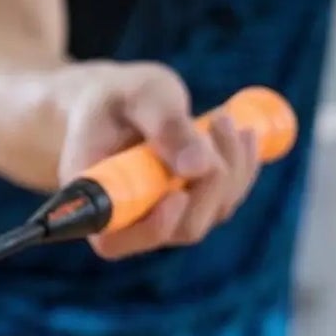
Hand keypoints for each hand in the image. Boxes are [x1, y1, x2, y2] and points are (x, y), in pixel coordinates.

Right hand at [58, 64, 260, 260]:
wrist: (117, 102)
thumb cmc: (117, 97)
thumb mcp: (138, 96)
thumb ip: (165, 125)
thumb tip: (199, 167)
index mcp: (94, 199)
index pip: (115, 240)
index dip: (152, 228)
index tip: (177, 195)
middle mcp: (127, 220)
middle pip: (181, 228)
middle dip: (211, 181)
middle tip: (218, 123)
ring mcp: (162, 219)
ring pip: (213, 213)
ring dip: (232, 165)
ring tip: (223, 119)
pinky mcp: (190, 209)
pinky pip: (227, 200)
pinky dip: (242, 167)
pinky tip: (241, 134)